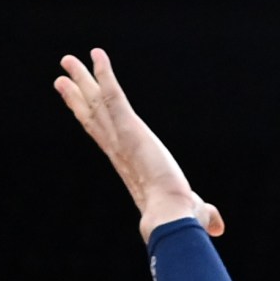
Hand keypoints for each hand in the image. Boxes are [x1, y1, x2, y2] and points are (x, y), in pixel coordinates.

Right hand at [52, 48, 222, 242]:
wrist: (170, 215)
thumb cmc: (180, 216)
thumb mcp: (192, 208)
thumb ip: (203, 210)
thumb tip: (218, 225)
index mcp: (127, 164)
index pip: (103, 136)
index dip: (89, 119)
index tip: (79, 106)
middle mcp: (117, 149)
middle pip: (92, 116)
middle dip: (76, 96)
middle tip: (61, 77)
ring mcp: (120, 138)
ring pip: (96, 102)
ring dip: (83, 79)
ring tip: (68, 60)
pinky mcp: (130, 128)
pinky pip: (114, 95)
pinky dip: (105, 74)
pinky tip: (98, 55)